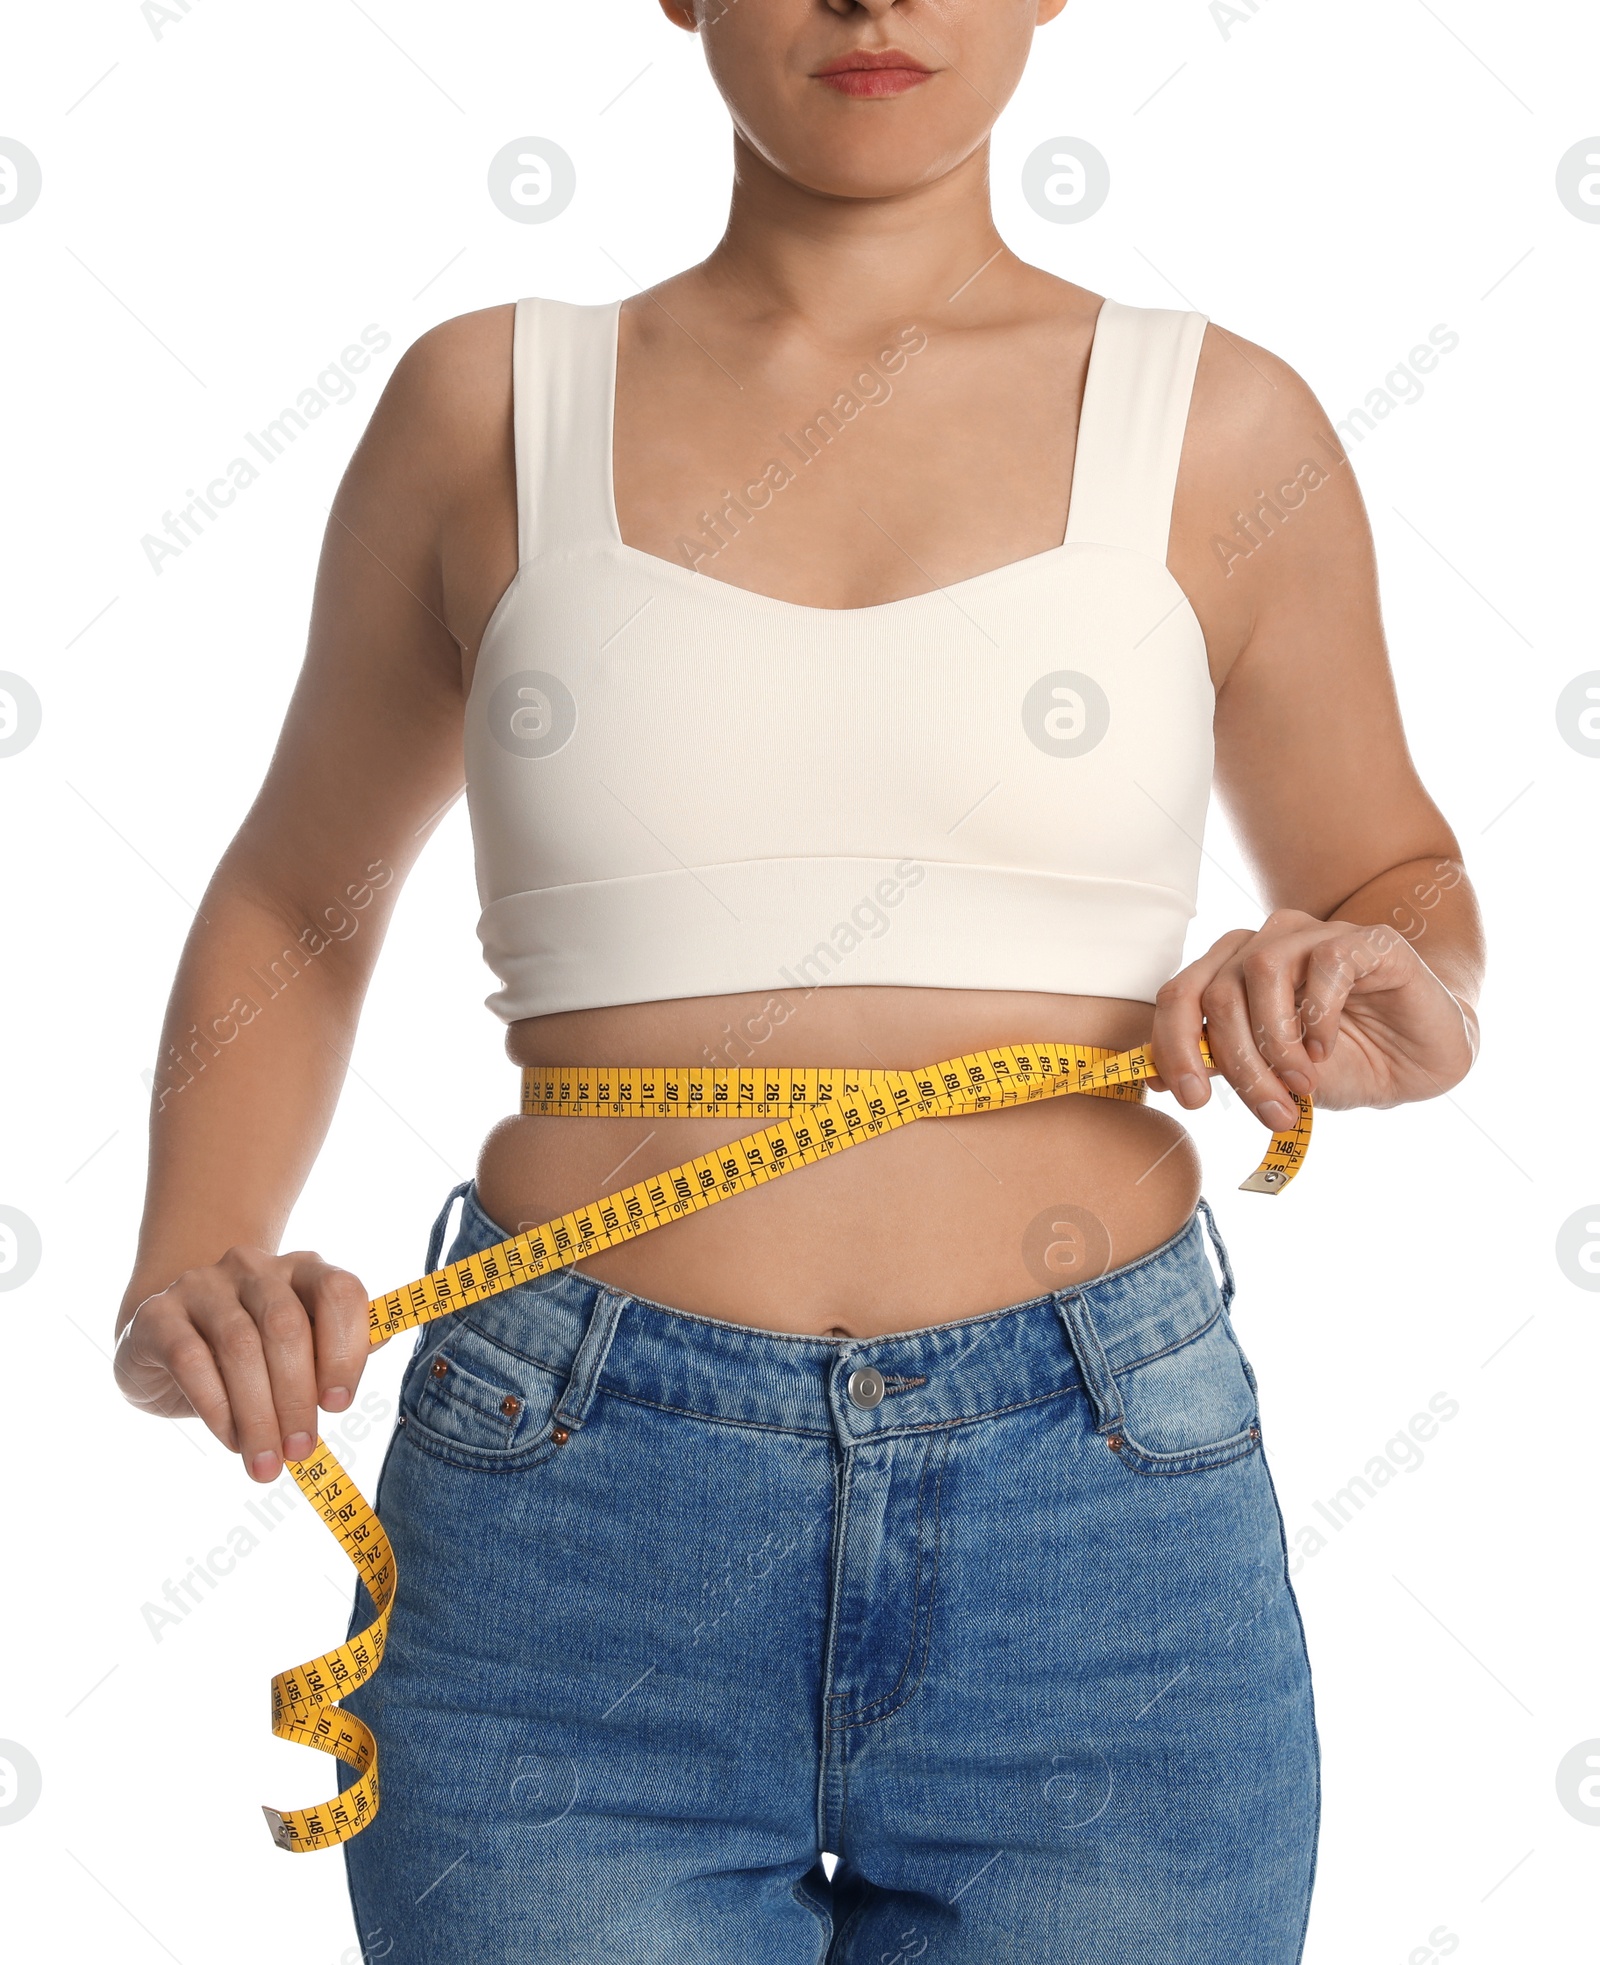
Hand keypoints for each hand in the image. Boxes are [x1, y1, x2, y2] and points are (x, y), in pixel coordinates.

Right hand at [115, 1248, 380, 1482]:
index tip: (339, 1406)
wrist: (166, 1343)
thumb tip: (383, 1339)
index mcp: (302, 1269)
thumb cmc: (251, 1353)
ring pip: (239, 1345)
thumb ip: (340, 1345)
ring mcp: (202, 1286)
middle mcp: (254, 1267)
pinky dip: (216, 1406)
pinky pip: (191, 1359)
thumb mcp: (299, 1348)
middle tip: (300, 1452)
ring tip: (266, 1461)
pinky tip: (230, 1439)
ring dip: (258, 1413)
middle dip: (297, 1397)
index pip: (339, 1291)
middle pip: (286, 1325)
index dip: (345, 1348)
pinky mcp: (158, 1315)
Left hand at [1148, 907, 1478, 1128]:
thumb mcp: (1271, 1077)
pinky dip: (1318, 1015)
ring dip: (1275, 1041)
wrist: (1421, 1063)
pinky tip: (1328, 1050)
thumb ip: (1218, 1064)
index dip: (1173, 1045)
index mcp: (1232, 972)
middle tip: (1269, 1108)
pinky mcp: (1366, 939)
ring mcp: (1315, 935)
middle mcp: (1267, 944)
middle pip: (1217, 989)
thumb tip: (1154, 1073)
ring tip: (1301, 1084)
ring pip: (1261, 969)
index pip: (1179, 995)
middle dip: (1236, 1061)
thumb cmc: (1344, 1065)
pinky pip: (1326, 962)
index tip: (1191, 1099)